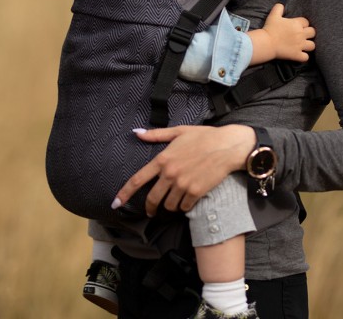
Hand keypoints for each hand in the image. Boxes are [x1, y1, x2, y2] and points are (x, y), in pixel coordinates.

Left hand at [113, 124, 254, 216]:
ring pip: (169, 205)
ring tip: (175, 200)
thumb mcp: (179, 131)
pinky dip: (184, 206)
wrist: (226, 146)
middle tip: (152, 211)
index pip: (138, 179)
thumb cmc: (204, 136)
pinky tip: (188, 200)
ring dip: (170, 205)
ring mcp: (183, 184)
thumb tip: (137, 133)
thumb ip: (156, 135)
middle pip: (153, 199)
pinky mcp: (195, 192)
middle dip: (150, 208)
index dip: (125, 193)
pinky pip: (184, 207)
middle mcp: (170, 174)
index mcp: (163, 159)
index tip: (116, 203)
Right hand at [262, 3, 315, 61]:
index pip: (306, 22)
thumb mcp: (273, 15)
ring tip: (303, 45)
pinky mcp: (297, 55)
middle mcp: (301, 34)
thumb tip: (281, 5)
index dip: (303, 24)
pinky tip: (300, 55)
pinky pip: (306, 57)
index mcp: (297, 24)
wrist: (266, 43)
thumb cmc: (270, 28)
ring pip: (312, 45)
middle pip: (312, 32)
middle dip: (309, 33)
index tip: (298, 26)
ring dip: (308, 45)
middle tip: (302, 35)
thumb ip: (278, 8)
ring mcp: (300, 45)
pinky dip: (303, 57)